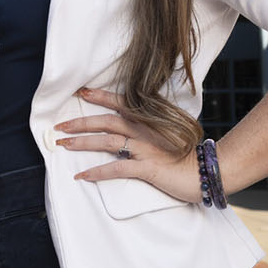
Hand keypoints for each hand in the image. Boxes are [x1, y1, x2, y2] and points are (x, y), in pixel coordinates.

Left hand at [61, 87, 200, 203]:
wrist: (208, 170)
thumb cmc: (187, 153)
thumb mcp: (169, 131)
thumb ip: (150, 125)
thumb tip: (131, 123)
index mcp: (149, 119)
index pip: (119, 103)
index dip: (98, 97)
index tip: (79, 93)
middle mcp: (145, 130)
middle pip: (106, 121)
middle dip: (80, 122)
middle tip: (59, 126)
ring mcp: (145, 148)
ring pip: (107, 141)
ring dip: (82, 143)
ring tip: (64, 145)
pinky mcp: (147, 167)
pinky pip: (118, 168)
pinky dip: (98, 171)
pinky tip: (82, 175)